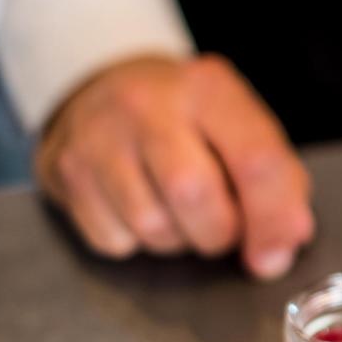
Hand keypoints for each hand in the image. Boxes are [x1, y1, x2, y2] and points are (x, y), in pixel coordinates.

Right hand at [34, 54, 314, 278]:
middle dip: (219, 233)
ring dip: (178, 240)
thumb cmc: (188, 120)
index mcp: (210, 87)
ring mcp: (99, 134)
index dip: (274, 218)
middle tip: (224, 228)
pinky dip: (136, 243)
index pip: (255, 159)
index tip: (276, 254)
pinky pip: (112, 240)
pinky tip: (139, 206)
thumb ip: (276, 181)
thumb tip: (277, 251)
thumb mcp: (239, 126)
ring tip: (179, 212)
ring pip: (151, 225)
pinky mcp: (64, 168)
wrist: (103, 89)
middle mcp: (149, 103)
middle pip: (195, 194)